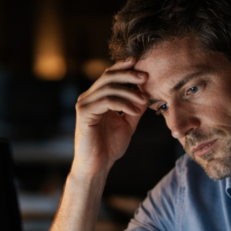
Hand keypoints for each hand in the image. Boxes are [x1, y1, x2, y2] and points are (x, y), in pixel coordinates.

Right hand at [72, 59, 148, 176]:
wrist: (97, 166)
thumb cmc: (109, 147)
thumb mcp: (127, 123)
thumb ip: (134, 108)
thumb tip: (146, 94)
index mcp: (96, 97)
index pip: (109, 75)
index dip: (123, 67)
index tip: (140, 64)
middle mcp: (88, 98)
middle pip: (108, 76)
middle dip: (128, 75)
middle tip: (145, 77)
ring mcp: (84, 105)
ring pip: (108, 88)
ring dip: (129, 92)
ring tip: (144, 100)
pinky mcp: (84, 114)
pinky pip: (106, 101)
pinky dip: (123, 103)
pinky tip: (134, 111)